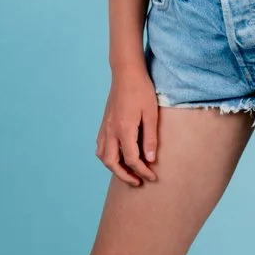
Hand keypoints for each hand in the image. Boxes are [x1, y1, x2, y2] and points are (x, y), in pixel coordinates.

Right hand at [96, 65, 159, 185]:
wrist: (126, 73)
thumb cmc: (142, 90)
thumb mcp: (152, 114)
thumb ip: (150, 138)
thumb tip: (151, 160)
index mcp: (124, 129)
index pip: (132, 159)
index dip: (143, 171)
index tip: (153, 177)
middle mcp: (111, 131)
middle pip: (112, 163)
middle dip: (125, 176)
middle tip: (138, 182)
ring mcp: (105, 127)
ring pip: (103, 156)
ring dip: (114, 168)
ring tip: (128, 172)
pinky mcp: (104, 123)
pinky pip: (101, 146)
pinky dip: (108, 156)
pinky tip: (118, 156)